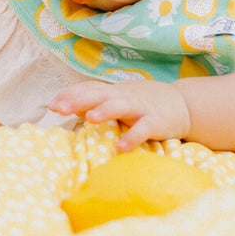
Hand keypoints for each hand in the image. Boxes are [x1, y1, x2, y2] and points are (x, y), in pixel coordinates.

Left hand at [48, 80, 191, 151]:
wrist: (182, 104)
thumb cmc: (143, 103)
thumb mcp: (118, 98)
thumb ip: (94, 101)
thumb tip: (67, 106)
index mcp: (113, 92)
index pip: (88, 89)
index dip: (70, 95)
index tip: (52, 105)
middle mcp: (124, 96)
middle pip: (99, 95)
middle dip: (79, 100)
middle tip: (60, 108)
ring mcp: (140, 108)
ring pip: (121, 106)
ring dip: (105, 111)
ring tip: (90, 119)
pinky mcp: (156, 122)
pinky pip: (144, 129)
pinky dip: (133, 137)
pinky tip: (122, 147)